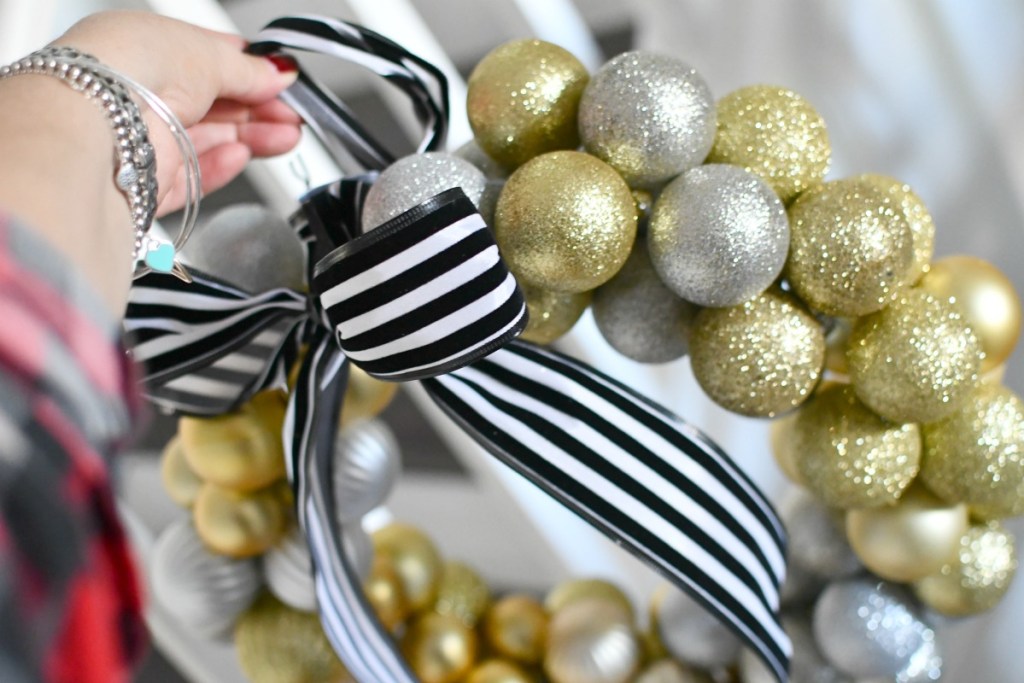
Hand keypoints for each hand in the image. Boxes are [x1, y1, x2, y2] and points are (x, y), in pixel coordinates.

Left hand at [58, 10, 302, 214]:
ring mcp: (147, 138)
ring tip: (285, 136)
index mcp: (149, 49)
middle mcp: (144, 93)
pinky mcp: (150, 181)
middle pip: (216, 106)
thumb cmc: (132, 69)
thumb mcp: (208, 54)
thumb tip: (279, 72)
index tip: (284, 82)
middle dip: (260, 109)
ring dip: (252, 137)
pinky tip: (242, 155)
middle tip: (293, 114)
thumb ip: (249, 70)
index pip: (209, 62)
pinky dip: (222, 167)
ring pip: (211, 142)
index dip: (251, 73)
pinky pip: (194, 179)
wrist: (97, 121)